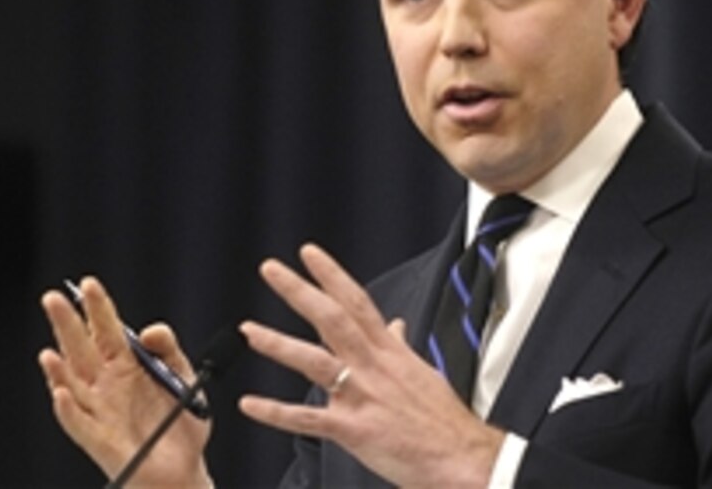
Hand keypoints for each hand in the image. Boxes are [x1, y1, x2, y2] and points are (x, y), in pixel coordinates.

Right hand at [38, 277, 211, 486]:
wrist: (185, 471)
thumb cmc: (181, 424)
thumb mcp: (183, 377)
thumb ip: (168, 349)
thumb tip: (148, 331)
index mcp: (126, 365)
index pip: (107, 329)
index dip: (97, 308)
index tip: (88, 284)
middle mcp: (107, 385)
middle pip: (82, 349)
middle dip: (68, 324)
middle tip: (53, 298)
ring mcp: (100, 412)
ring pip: (72, 384)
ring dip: (58, 368)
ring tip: (48, 350)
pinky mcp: (100, 441)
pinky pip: (80, 424)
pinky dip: (68, 409)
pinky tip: (61, 392)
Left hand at [239, 244, 505, 487]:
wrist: (461, 459)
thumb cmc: (443, 420)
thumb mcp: (423, 372)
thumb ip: (401, 346)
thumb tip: (396, 325)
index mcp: (389, 351)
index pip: (357, 302)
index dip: (332, 275)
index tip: (309, 253)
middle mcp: (373, 366)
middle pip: (331, 318)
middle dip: (300, 292)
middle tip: (271, 269)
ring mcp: (362, 396)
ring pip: (315, 361)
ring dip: (279, 344)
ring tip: (250, 330)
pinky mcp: (353, 430)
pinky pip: (307, 418)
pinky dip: (275, 412)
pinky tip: (250, 404)